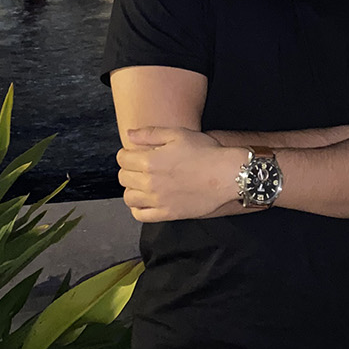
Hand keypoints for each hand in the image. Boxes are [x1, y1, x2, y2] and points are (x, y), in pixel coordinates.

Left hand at [117, 126, 241, 222]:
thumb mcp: (177, 134)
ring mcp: (158, 200)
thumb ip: (149, 134)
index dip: (126, 153)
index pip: (122, 159)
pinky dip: (137, 208)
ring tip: (143, 182)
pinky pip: (141, 215)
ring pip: (129, 197)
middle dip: (128, 169)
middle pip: (123, 177)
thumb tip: (128, 134)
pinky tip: (146, 200)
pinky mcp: (167, 214)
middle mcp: (150, 182)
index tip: (134, 152)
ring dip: (132, 188)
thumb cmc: (205, 151)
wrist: (227, 175)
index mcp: (150, 161)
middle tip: (140, 165)